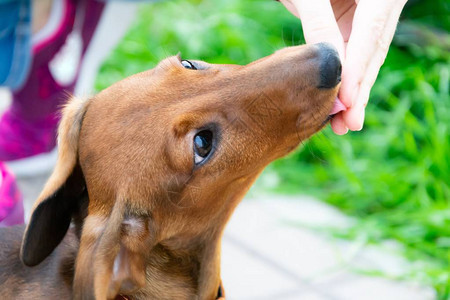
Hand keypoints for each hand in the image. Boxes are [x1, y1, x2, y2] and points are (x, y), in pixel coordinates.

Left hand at [280, 0, 406, 133]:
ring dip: (355, 90)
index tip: (347, 101)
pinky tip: (339, 103)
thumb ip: (318, 22)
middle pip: (372, 50)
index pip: (369, 34)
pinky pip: (354, 54)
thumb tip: (327, 64)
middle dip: (359, 89)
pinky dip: (345, 79)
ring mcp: (370, 14)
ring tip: (343, 124)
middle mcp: (382, 4)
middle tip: (349, 124)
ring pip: (366, 57)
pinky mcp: (356, 24)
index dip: (357, 70)